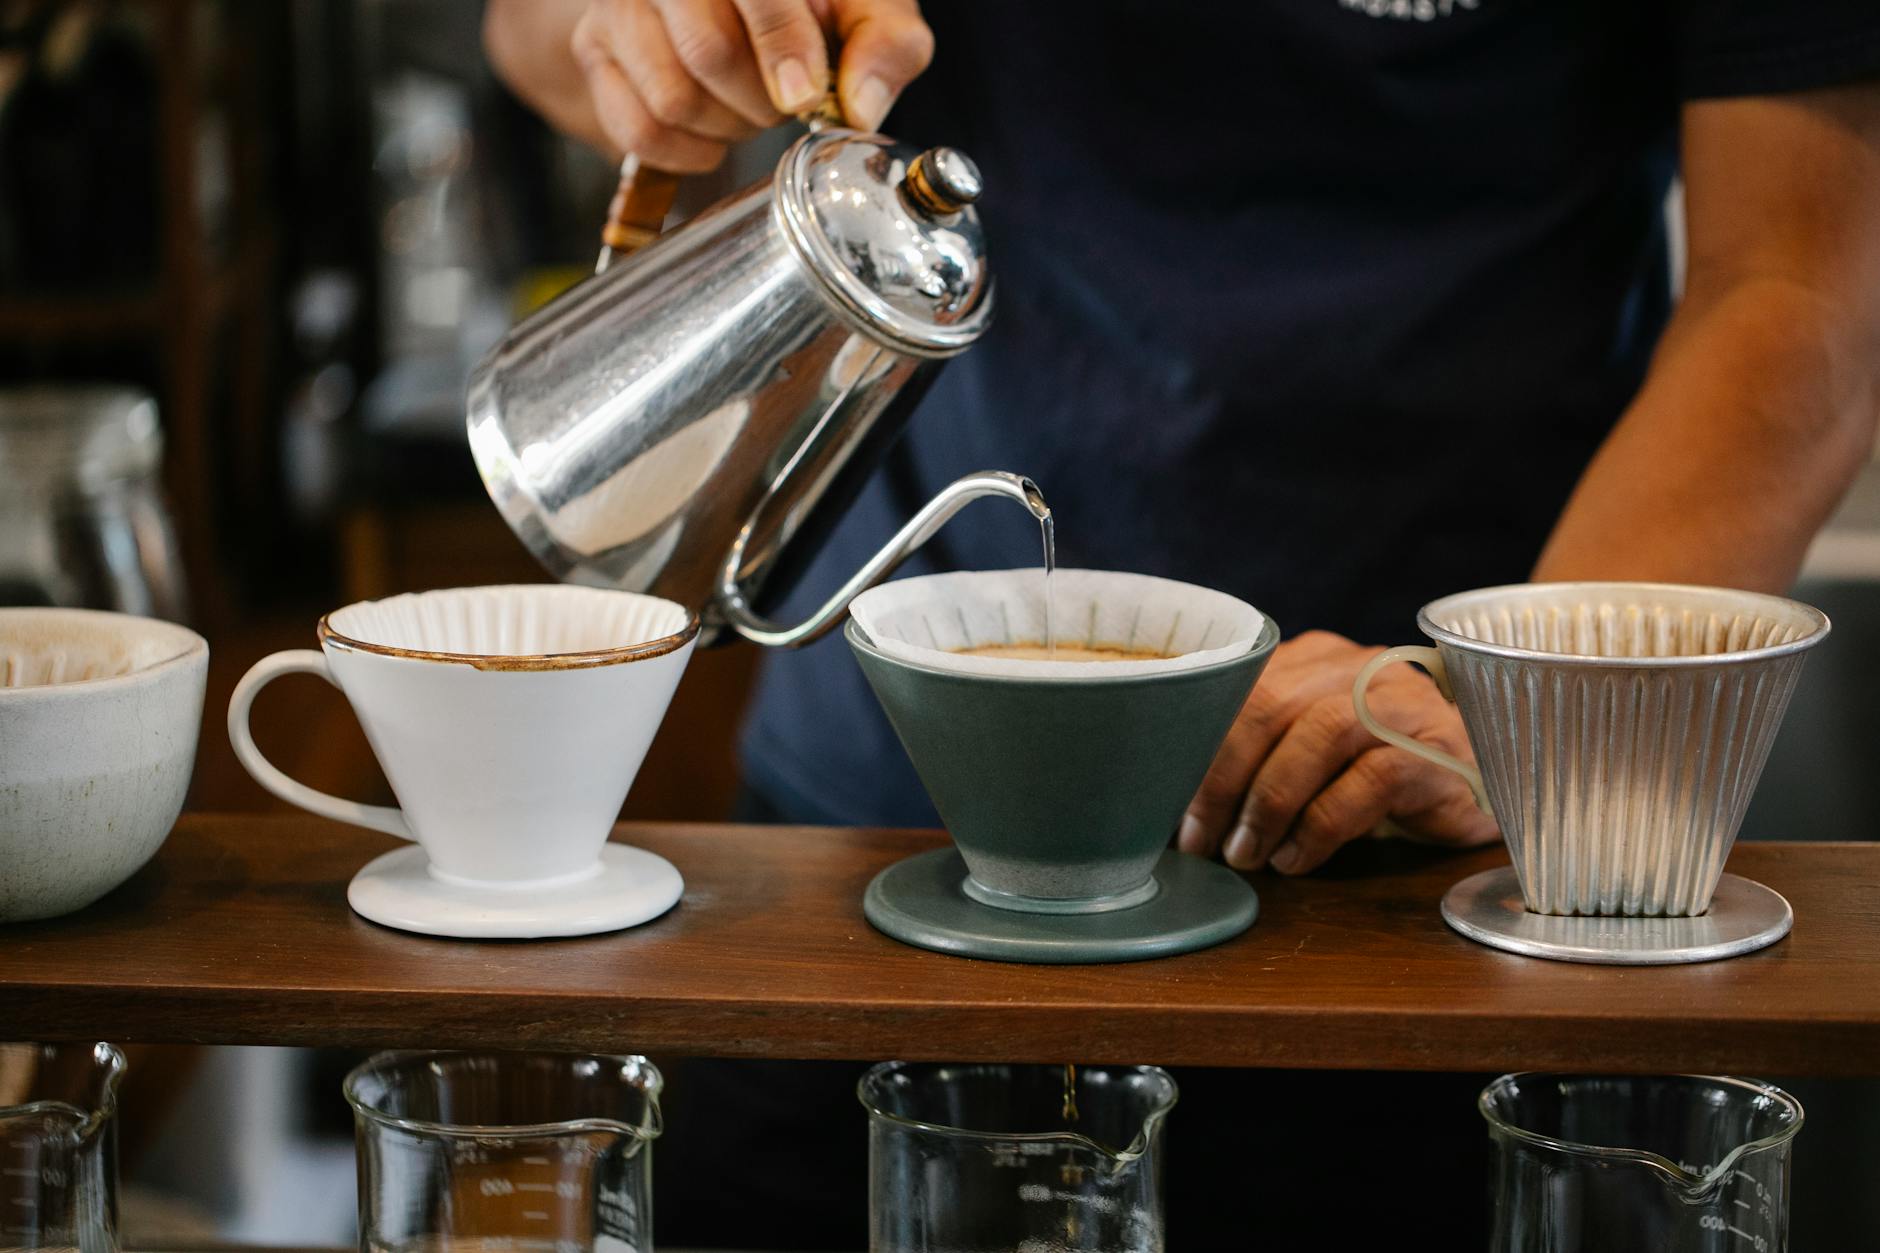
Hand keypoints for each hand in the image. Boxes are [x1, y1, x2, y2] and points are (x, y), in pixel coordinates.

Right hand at [569, 0, 933, 171]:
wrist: (729, 2)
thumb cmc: (809, 3)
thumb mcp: (864, 7)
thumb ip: (885, 43)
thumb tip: (860, 106)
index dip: (782, 48)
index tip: (804, 96)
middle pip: (707, 52)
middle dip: (760, 103)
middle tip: (783, 101)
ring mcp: (621, 6)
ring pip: (671, 98)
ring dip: (725, 129)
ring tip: (748, 108)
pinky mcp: (594, 50)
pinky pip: (637, 130)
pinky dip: (687, 152)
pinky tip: (713, 131)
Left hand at [1177, 630, 1498, 874]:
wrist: (1480, 781)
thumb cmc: (1369, 772)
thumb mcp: (1303, 755)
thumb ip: (1254, 758)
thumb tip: (1175, 806)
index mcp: (1310, 660)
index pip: (1237, 687)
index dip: (1196, 747)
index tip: (1166, 802)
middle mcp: (1354, 668)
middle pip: (1270, 705)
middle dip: (1223, 779)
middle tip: (1202, 841)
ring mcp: (1399, 704)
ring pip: (1320, 734)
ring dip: (1270, 803)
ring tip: (1247, 855)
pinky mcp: (1435, 750)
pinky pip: (1370, 782)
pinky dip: (1321, 826)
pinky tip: (1296, 859)